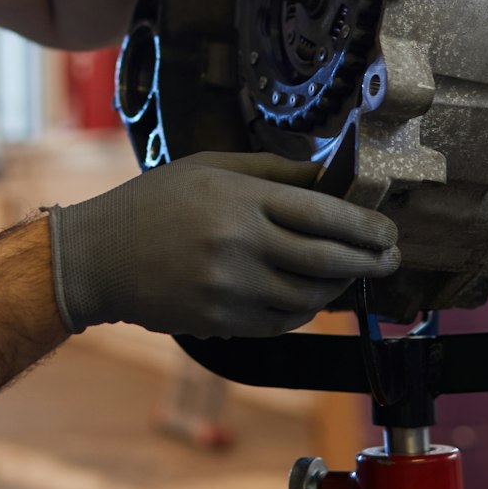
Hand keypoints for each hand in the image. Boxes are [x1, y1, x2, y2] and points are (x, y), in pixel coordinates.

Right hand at [47, 152, 399, 338]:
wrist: (98, 258)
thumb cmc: (152, 203)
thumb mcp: (208, 166)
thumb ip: (270, 170)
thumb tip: (326, 176)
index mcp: (238, 199)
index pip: (321, 213)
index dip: (364, 225)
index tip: (388, 231)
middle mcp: (239, 245)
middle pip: (326, 260)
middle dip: (368, 261)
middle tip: (390, 260)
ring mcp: (231, 288)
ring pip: (309, 296)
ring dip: (337, 288)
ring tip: (349, 276)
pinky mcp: (222, 322)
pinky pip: (282, 321)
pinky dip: (303, 310)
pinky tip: (307, 297)